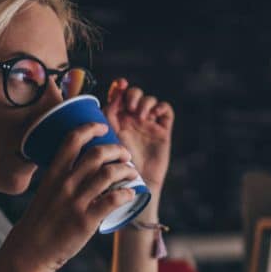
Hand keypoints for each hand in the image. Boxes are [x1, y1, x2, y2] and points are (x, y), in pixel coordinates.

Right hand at [4, 123, 138, 271]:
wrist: (29, 252)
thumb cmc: (38, 223)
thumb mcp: (45, 194)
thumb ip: (61, 182)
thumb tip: (84, 173)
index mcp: (53, 174)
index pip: (72, 140)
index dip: (90, 128)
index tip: (103, 128)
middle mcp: (65, 184)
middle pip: (97, 153)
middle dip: (117, 149)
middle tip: (124, 155)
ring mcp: (76, 202)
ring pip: (109, 174)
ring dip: (126, 170)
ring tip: (132, 172)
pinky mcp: (86, 220)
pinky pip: (113, 200)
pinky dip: (127, 193)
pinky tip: (131, 194)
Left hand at [103, 78, 173, 192]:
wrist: (132, 186)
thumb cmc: (113, 168)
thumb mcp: (105, 141)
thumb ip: (104, 120)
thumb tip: (106, 99)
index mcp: (115, 121)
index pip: (118, 96)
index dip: (119, 87)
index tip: (119, 85)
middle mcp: (131, 121)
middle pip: (135, 94)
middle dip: (133, 95)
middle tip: (129, 107)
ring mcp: (148, 125)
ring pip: (150, 100)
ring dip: (145, 102)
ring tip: (139, 115)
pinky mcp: (162, 131)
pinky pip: (166, 110)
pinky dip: (160, 107)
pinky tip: (153, 115)